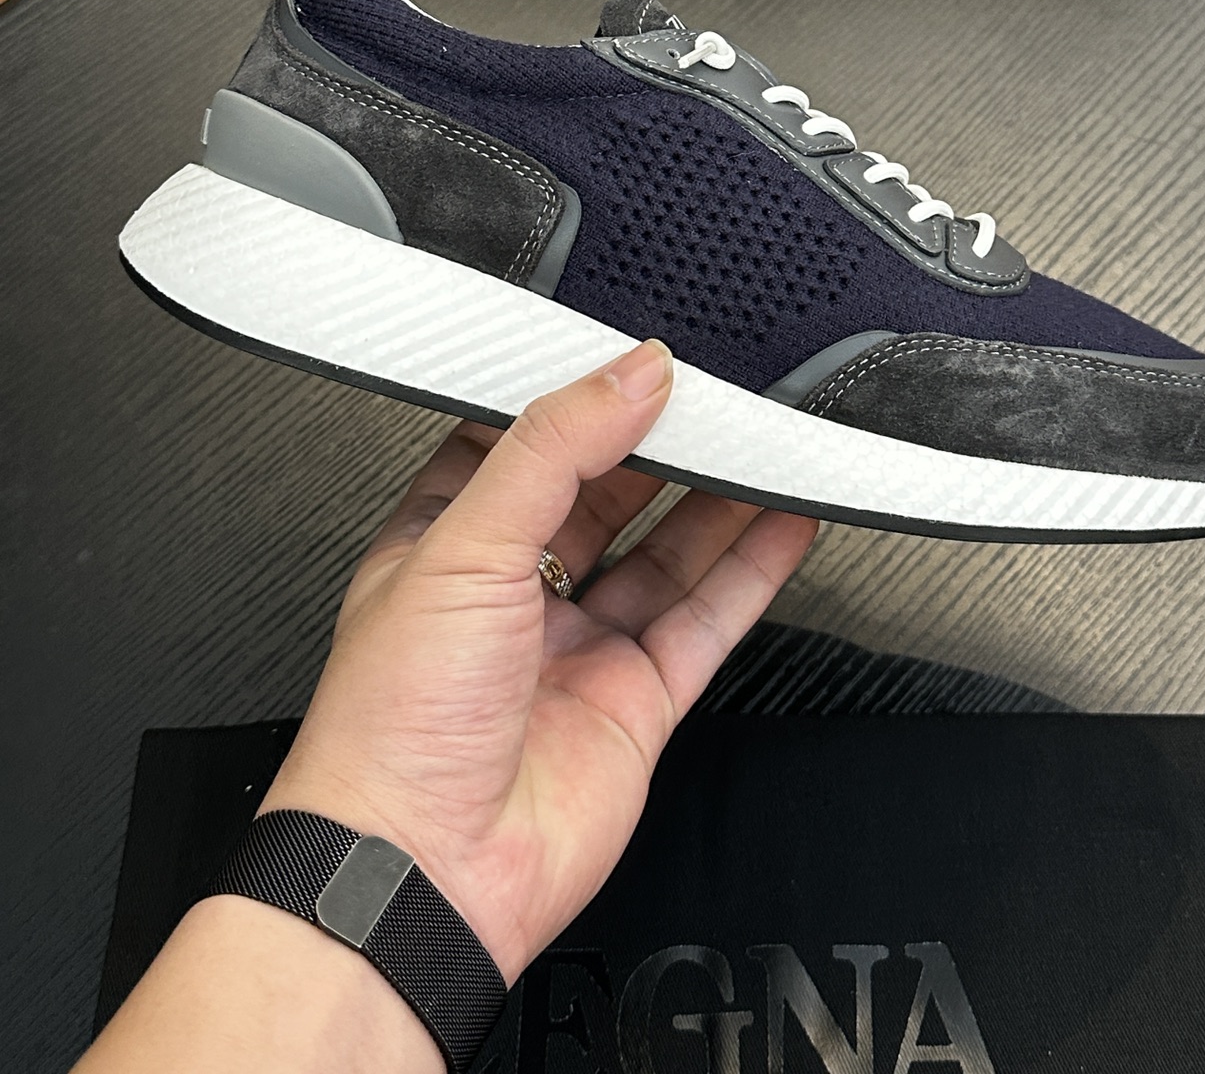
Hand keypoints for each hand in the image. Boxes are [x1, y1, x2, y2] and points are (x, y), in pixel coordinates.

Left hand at [260, 339, 817, 984]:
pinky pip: (706, 618)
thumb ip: (553, 448)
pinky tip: (786, 522)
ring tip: (769, 442)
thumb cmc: (390, 728)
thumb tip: (629, 373)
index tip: (636, 359)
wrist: (422, 874)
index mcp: (446, 542)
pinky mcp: (635, 701)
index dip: (580, 399)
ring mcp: (579, 647)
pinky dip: (752, 569)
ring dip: (719, 498)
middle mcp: (514, 593)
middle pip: (607, 492)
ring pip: (666, 553)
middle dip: (661, 444)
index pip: (523, 442)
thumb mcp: (461, 544)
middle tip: (719, 394)